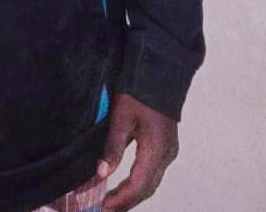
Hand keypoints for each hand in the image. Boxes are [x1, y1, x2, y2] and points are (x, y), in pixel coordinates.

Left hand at [98, 93, 177, 210]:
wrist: (158, 72)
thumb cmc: (138, 92)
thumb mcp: (121, 118)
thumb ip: (112, 148)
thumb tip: (100, 174)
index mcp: (157, 150)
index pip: (139, 185)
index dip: (121, 199)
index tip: (104, 208)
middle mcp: (166, 155)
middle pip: (147, 188)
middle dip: (127, 201)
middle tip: (106, 210)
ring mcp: (168, 151)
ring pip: (151, 181)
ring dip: (133, 194)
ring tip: (113, 202)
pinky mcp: (166, 145)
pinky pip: (153, 171)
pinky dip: (139, 182)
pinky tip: (126, 184)